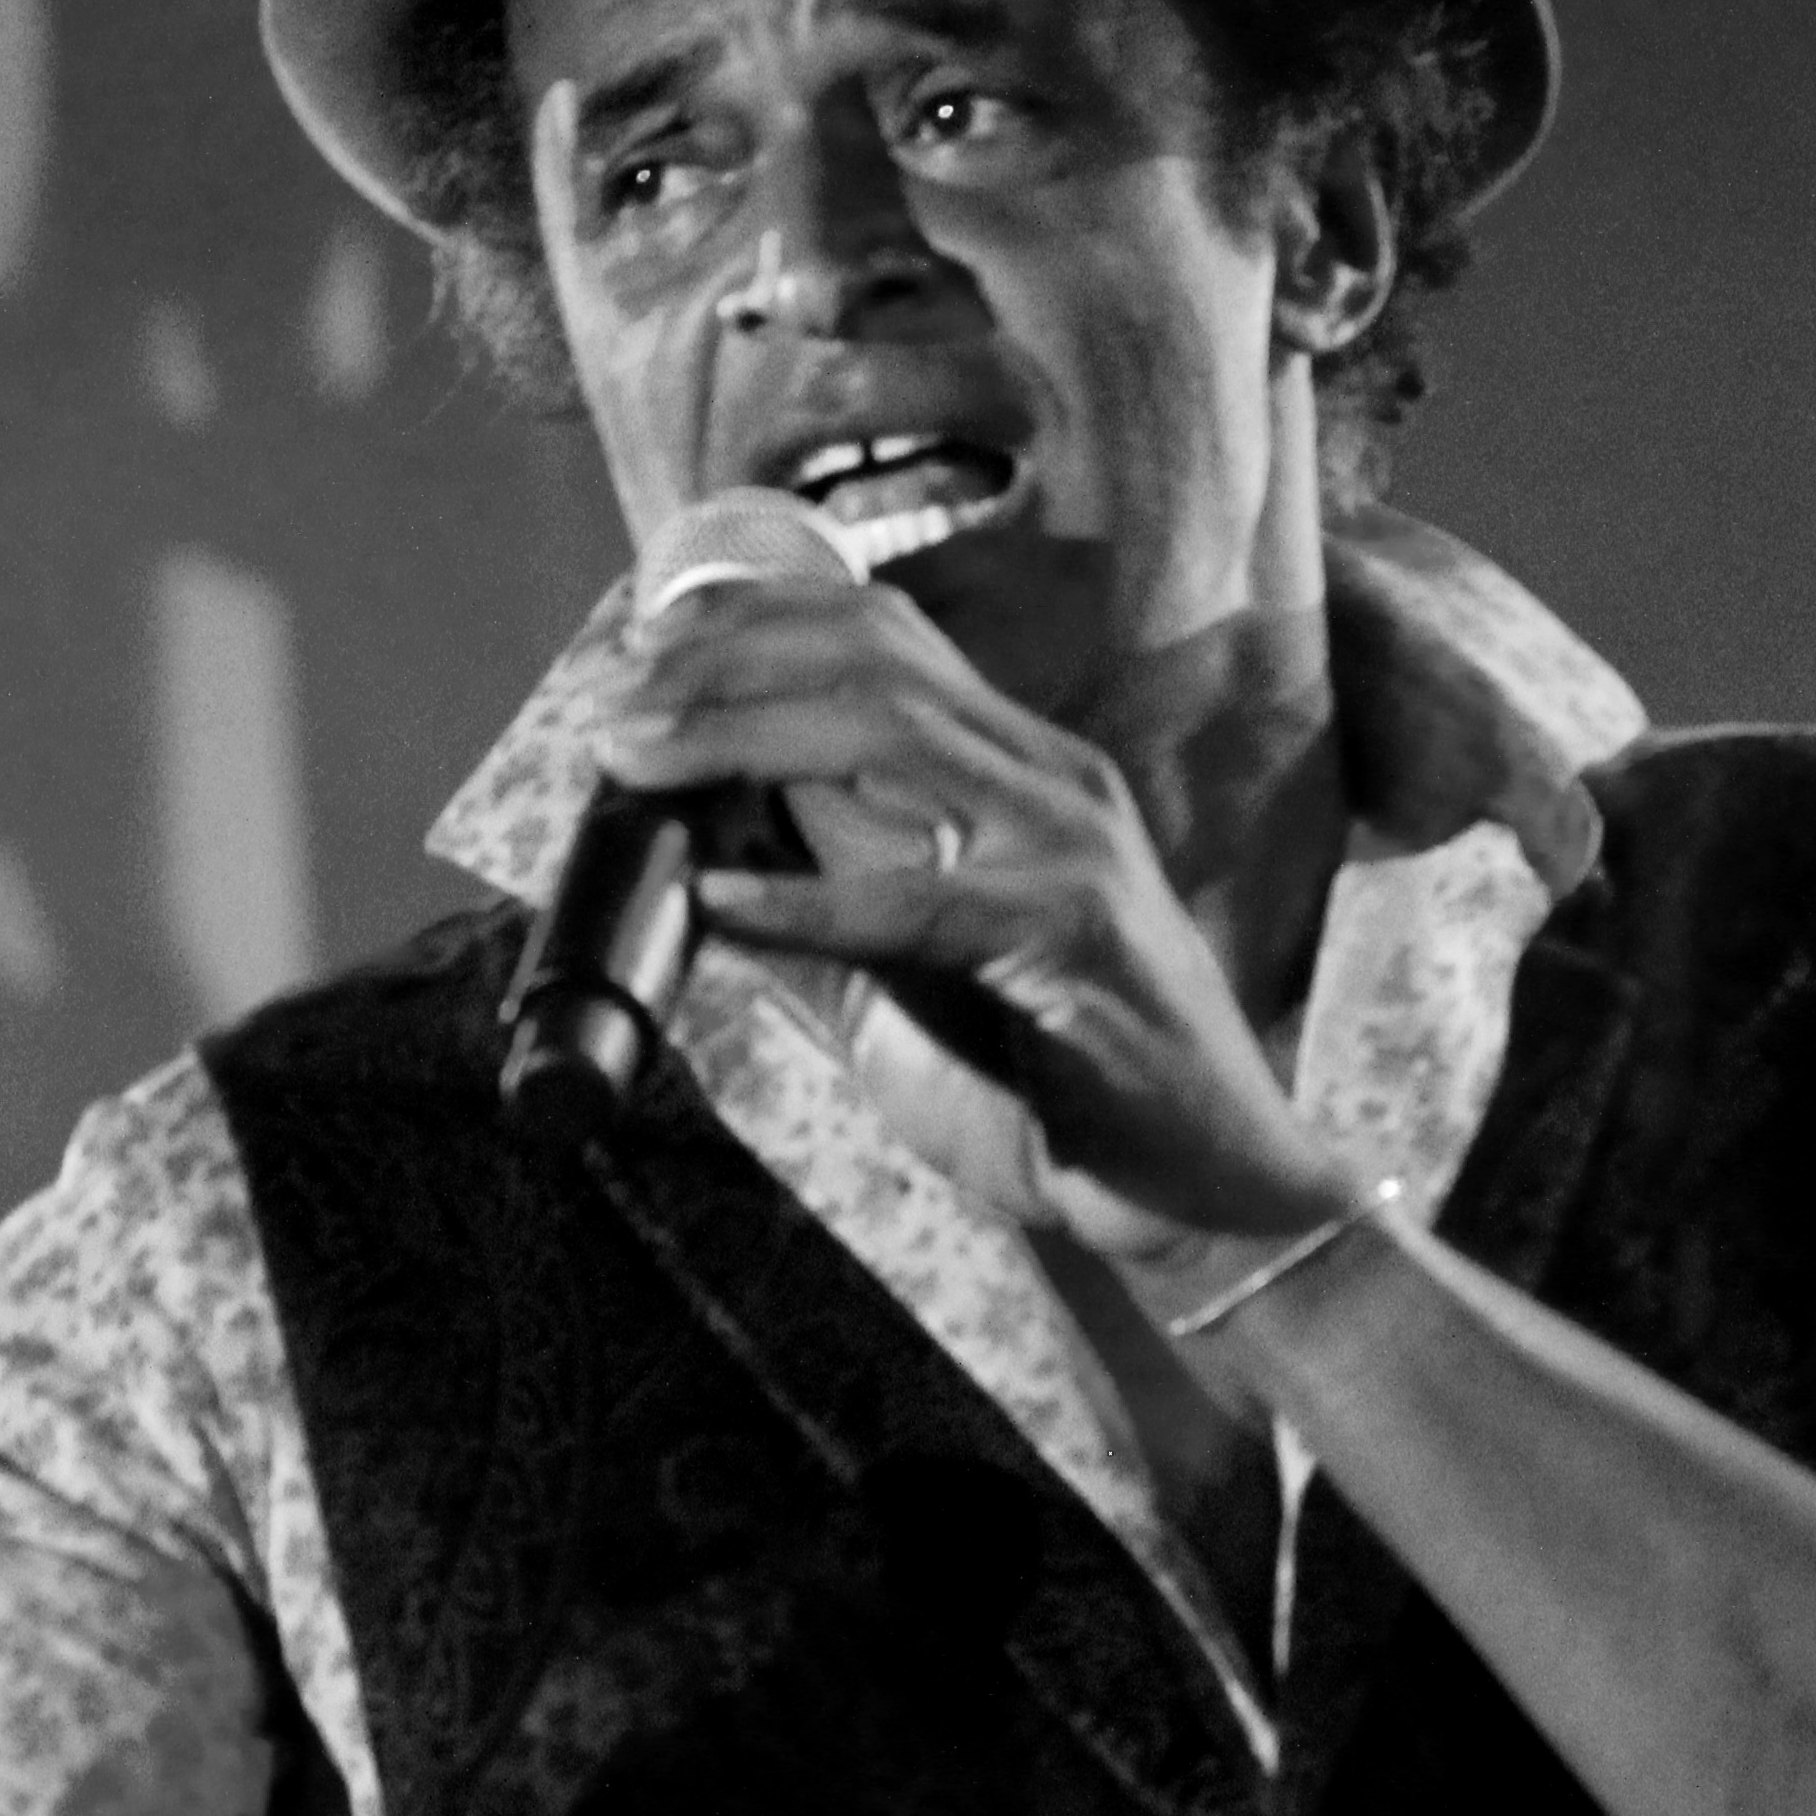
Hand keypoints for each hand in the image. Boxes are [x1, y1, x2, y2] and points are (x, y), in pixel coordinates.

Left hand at [601, 569, 1368, 1283]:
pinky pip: (916, 901)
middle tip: (615, 707)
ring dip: (739, 736)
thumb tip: (684, 867)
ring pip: (888, 733)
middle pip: (872, 657)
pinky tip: (718, 902)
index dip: (752, 622)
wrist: (1200, 1193)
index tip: (642, 650)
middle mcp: (1052, 780)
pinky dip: (801, 899)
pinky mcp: (1074, 938)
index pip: (884, 633)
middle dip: (724, 664)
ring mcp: (1071, 849)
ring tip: (639, 763)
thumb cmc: (1057, 1086)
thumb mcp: (913, 975)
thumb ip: (818, 910)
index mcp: (1020, 770)